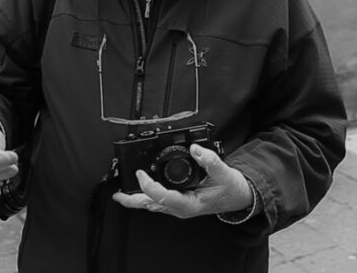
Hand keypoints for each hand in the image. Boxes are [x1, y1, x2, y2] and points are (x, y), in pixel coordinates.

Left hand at [112, 143, 252, 218]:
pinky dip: (147, 196)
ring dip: (137, 199)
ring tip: (121, 195)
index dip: (149, 186)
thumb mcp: (224, 173)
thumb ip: (210, 161)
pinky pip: (159, 202)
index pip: (163, 198)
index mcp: (190, 204)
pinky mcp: (180, 203)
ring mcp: (179, 207)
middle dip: (133, 200)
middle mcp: (181, 208)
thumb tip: (195, 149)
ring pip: (153, 205)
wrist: (239, 197)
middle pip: (152, 205)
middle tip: (117, 194)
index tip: (141, 174)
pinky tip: (140, 191)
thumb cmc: (231, 188)